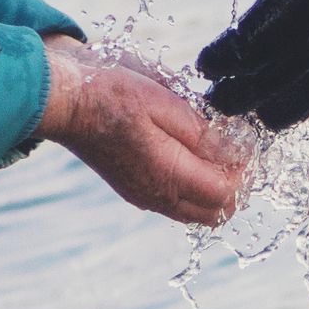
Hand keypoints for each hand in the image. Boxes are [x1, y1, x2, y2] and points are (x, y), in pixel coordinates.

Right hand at [39, 38, 245, 225]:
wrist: (65, 102)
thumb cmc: (111, 95)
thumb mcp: (165, 102)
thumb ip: (202, 133)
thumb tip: (232, 152)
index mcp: (168, 176)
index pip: (226, 194)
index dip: (243, 171)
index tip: (242, 144)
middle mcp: (157, 196)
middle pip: (215, 213)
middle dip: (233, 186)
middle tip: (234, 152)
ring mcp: (144, 197)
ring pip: (196, 212)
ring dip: (213, 190)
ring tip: (213, 153)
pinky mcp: (134, 189)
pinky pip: (175, 203)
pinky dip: (191, 188)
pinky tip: (187, 156)